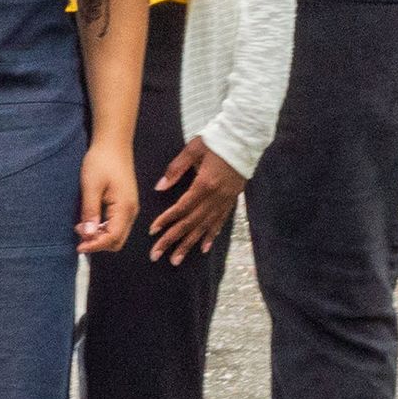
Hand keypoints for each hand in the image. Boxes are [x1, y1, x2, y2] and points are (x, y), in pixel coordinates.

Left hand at [76, 135, 136, 254]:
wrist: (113, 144)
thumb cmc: (101, 161)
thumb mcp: (91, 185)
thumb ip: (90, 211)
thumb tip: (87, 235)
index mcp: (125, 208)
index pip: (112, 238)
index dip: (95, 245)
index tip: (78, 246)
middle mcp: (131, 212)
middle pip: (117, 241)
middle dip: (98, 244)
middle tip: (79, 235)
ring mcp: (129, 209)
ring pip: (117, 234)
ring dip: (99, 237)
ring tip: (81, 227)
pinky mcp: (124, 205)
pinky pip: (116, 225)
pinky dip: (103, 229)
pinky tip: (89, 221)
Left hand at [147, 136, 242, 263]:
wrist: (245, 139)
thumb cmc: (216, 140)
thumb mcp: (193, 150)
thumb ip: (176, 169)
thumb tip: (160, 187)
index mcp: (205, 184)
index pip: (182, 208)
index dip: (166, 221)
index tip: (152, 231)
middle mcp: (216, 197)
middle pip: (191, 223)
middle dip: (172, 240)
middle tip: (157, 255)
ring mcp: (225, 201)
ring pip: (204, 227)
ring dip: (189, 244)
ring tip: (176, 259)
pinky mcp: (231, 201)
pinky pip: (219, 222)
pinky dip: (210, 236)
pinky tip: (202, 248)